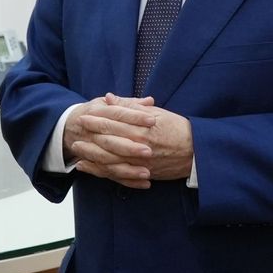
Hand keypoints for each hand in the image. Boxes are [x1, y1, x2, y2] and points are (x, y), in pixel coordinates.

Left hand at [77, 95, 193, 182]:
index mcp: (141, 128)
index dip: (97, 118)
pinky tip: (88, 167)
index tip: (84, 114)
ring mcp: (138, 162)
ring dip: (90, 154)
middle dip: (90, 135)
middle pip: (107, 140)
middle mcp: (138, 145)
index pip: (113, 121)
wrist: (196, 153)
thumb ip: (130, 106)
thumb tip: (109, 98)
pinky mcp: (140, 174)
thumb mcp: (156, 113)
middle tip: (76, 130)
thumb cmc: (178, 129)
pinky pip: (116, 174)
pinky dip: (100, 171)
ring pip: (108, 159)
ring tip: (76, 150)